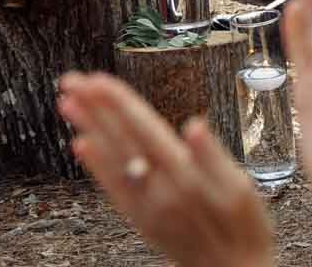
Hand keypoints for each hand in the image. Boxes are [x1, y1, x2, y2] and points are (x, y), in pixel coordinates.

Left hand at [60, 72, 275, 266]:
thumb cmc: (243, 230)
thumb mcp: (241, 189)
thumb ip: (215, 157)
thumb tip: (195, 126)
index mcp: (183, 174)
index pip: (143, 128)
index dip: (119, 103)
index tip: (97, 80)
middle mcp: (157, 189)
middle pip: (120, 139)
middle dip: (95, 108)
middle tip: (71, 80)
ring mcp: (145, 205)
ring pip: (110, 160)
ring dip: (88, 129)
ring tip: (67, 104)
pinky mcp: (140, 219)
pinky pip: (111, 189)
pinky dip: (95, 166)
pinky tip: (81, 146)